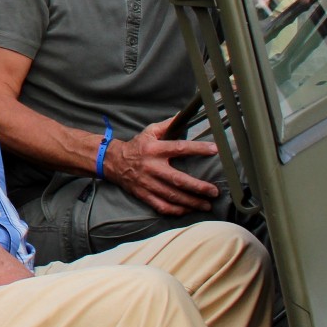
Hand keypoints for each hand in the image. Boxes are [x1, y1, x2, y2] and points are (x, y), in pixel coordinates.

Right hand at [100, 116, 218, 215]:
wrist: (112, 162)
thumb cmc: (136, 146)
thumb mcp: (149, 132)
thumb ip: (167, 125)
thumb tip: (183, 115)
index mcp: (154, 150)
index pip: (179, 148)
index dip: (197, 149)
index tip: (214, 150)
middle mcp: (151, 167)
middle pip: (178, 180)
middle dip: (198, 187)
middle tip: (214, 191)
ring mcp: (147, 183)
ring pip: (172, 196)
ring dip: (191, 202)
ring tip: (207, 204)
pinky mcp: (144, 195)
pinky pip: (162, 206)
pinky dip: (176, 210)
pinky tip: (188, 210)